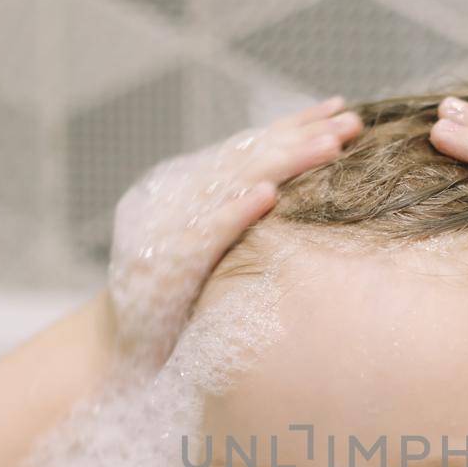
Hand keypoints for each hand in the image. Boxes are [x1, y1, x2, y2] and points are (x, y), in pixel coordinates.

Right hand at [107, 95, 362, 365]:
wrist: (115, 357)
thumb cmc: (169, 310)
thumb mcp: (204, 253)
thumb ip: (235, 218)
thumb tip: (290, 193)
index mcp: (184, 190)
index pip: (245, 149)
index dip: (291, 126)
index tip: (338, 109)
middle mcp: (174, 199)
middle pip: (245, 158)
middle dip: (301, 136)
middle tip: (351, 122)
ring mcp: (165, 231)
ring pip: (230, 185)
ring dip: (283, 162)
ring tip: (329, 147)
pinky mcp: (160, 268)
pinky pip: (203, 236)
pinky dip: (234, 212)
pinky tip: (268, 196)